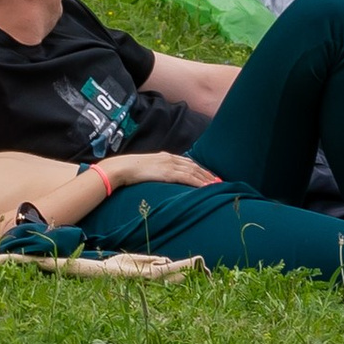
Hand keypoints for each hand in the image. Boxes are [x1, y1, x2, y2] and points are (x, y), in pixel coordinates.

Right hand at [100, 150, 217, 187]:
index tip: (210, 176)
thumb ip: (157, 169)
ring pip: (194, 171)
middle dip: (208, 174)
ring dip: (207, 179)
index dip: (201, 169)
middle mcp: (171, 158)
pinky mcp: (168, 173)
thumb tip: (161, 177)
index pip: (188, 162)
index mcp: (166, 156)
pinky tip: (206, 188)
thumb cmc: (132, 169)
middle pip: (195, 166)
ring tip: (217, 186)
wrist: (123, 167)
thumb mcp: (147, 167)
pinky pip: (188, 178)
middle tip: (220, 182)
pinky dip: (199, 183)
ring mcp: (170, 165)